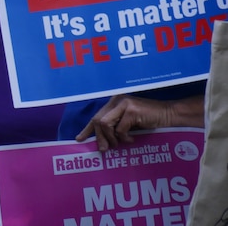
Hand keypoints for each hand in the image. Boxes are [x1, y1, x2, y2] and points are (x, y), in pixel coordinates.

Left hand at [76, 94, 203, 150]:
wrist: (170, 115)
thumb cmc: (150, 121)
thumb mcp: (129, 124)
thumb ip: (116, 127)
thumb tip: (101, 143)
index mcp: (114, 103)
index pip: (96, 116)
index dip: (87, 129)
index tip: (79, 139)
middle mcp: (115, 100)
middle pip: (97, 120)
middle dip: (99, 137)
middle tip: (104, 149)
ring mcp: (123, 104)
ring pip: (105, 124)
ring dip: (111, 138)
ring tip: (120, 144)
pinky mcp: (131, 110)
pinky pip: (120, 129)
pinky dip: (124, 138)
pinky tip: (132, 139)